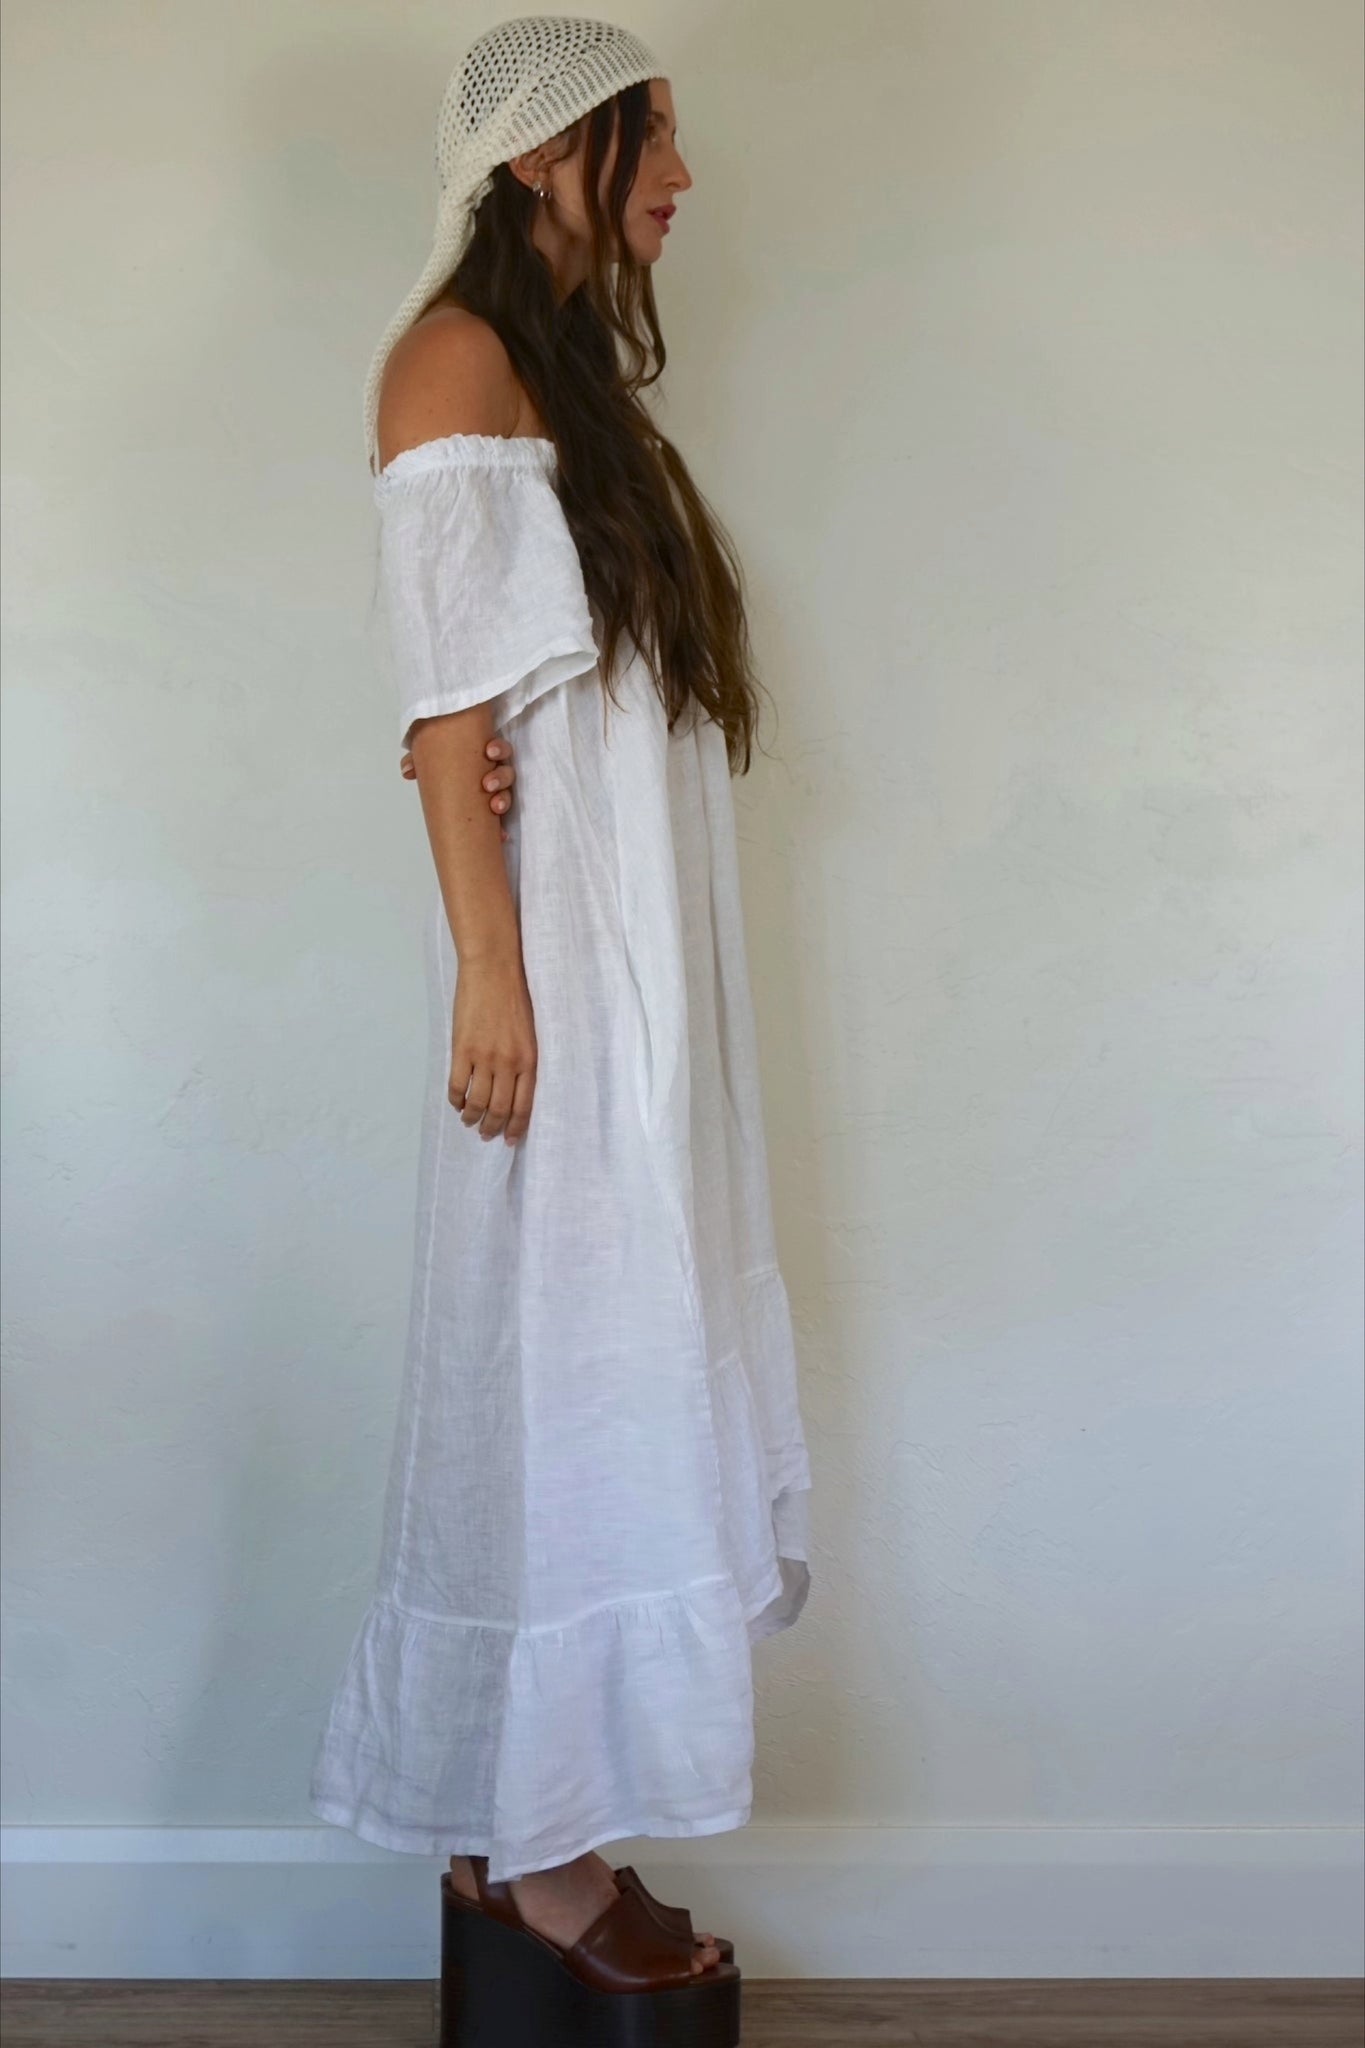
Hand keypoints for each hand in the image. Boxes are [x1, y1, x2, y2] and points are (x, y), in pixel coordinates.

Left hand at [403, 734, 516, 840]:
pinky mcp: (500, 815)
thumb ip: (418, 761)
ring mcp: (500, 795)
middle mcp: (496, 774)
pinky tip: (501, 836)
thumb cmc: (445, 771)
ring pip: (508, 795)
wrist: (448, 791)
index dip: (498, 748)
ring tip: (495, 807)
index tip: (489, 751)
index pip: (499, 749)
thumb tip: (407, 771)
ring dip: (503, 800)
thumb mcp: (431, 763)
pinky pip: (504, 823)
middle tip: (487, 784)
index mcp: (484, 758)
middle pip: (507, 772)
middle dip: (500, 777)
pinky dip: (502, 830)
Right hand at [449, 956, 537, 1144]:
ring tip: (469, 1122)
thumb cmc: (515, 998)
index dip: (516, 1128)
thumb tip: (513, 1088)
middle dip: (492, 1128)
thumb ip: (523, 1061)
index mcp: (529, 1061)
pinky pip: (456, 1085)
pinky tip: (456, 1103)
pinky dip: (455, 1100)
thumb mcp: (530, 1034)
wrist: (493, 971)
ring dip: (472, 1117)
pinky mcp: (462, 1050)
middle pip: (499, 1110)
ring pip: (477, 1102)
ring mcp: (483, 1058)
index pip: (524, 1106)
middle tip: (486, 1135)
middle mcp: (508, 1064)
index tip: (510, 1140)